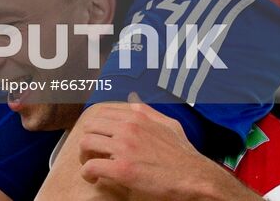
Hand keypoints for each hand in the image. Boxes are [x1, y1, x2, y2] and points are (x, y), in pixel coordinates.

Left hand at [75, 97, 236, 199]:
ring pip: (86, 144)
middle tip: (91, 154)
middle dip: (87, 140)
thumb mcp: (169, 125)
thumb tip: (133, 100)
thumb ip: (149, 111)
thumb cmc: (184, 154)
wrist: (195, 178)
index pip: (101, 113)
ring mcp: (124, 148)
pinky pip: (92, 166)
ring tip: (90, 165)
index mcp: (137, 116)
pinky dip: (87, 173)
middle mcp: (127, 128)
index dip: (96, 127)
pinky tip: (93, 178)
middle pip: (90, 127)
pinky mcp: (122, 169)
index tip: (98, 139)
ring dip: (84, 156)